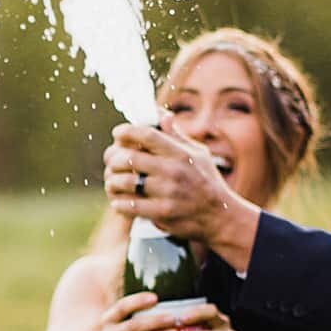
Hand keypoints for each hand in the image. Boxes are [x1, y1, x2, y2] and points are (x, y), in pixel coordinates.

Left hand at [104, 123, 235, 240]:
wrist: (220, 216)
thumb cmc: (207, 181)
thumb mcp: (199, 153)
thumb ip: (177, 135)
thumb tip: (161, 115)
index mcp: (180, 153)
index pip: (147, 135)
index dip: (127, 131)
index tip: (117, 133)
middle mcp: (173, 171)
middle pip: (130, 157)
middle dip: (114, 157)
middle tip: (110, 160)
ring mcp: (167, 193)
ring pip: (126, 182)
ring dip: (113, 181)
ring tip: (112, 181)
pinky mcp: (163, 213)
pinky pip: (131, 206)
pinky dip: (119, 203)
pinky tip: (118, 201)